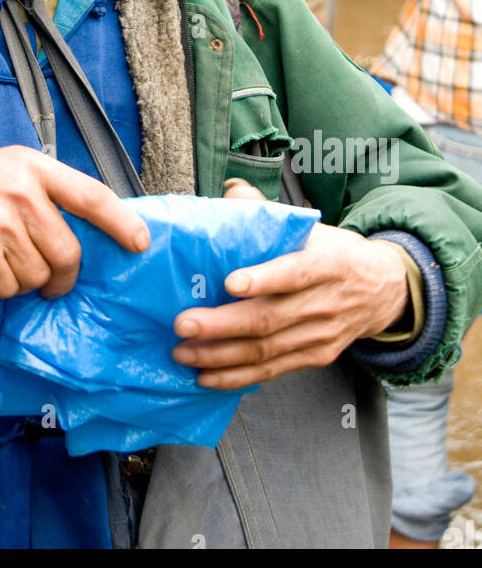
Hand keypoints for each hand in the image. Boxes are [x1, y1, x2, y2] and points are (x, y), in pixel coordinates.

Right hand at [0, 145, 149, 299]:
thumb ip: (48, 191)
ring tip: (2, 260)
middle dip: (63, 276)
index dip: (120, 222)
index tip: (139, 242)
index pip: (91, 195)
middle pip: (68, 253)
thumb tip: (89, 230)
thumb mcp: (11, 169)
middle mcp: (22, 192)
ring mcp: (1, 223)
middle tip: (53, 281)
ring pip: (38, 276)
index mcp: (34, 167)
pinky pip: (8, 288)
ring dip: (23, 280)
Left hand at [172, 180, 408, 387]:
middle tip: (183, 323)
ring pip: (267, 350)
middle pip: (271, 318)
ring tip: (184, 352)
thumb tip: (231, 190)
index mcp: (327, 263)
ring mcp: (321, 334)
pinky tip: (207, 376)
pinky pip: (273, 371)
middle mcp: (325, 302)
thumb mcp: (313, 228)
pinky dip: (238, 377)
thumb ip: (270, 212)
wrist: (383, 289)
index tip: (230, 283)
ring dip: (221, 355)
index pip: (294, 272)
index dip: (263, 280)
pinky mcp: (316, 357)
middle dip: (223, 325)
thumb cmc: (335, 253)